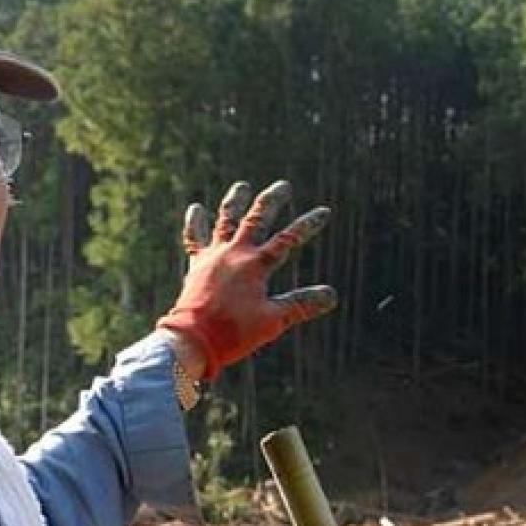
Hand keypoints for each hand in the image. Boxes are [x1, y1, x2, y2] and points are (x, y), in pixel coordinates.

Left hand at [161, 179, 337, 380]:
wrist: (193, 339)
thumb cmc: (234, 332)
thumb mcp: (273, 320)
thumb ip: (301, 304)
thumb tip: (332, 295)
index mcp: (255, 264)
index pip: (288, 239)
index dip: (307, 225)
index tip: (324, 211)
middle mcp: (235, 253)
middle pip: (257, 219)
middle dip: (272, 200)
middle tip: (284, 186)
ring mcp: (213, 256)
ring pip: (226, 220)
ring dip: (235, 202)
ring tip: (242, 186)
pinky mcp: (197, 265)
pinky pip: (195, 238)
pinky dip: (196, 223)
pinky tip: (196, 209)